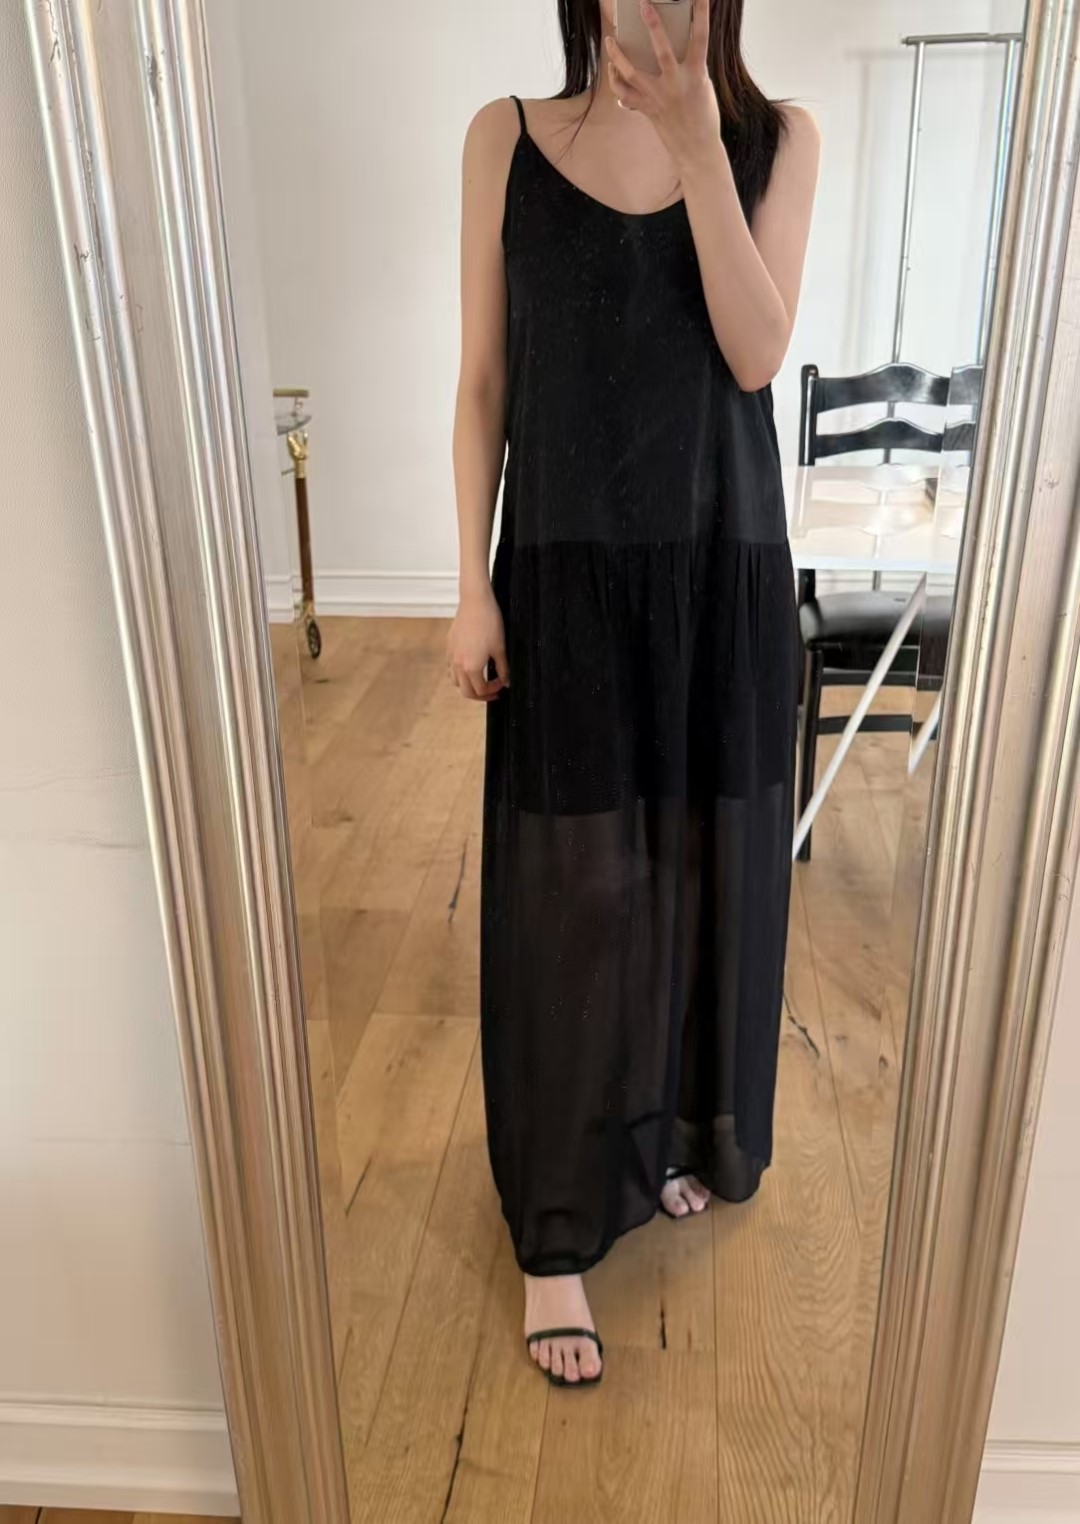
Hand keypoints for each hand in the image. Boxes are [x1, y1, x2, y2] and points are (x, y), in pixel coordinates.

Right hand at [447, 587, 508, 701]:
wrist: (475, 602)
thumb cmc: (489, 623)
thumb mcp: (500, 648)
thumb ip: (503, 669)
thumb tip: (506, 682)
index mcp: (472, 667)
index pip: (481, 690)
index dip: (493, 691)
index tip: (501, 686)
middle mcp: (458, 665)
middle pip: (466, 691)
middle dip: (479, 695)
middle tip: (491, 692)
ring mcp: (451, 656)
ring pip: (456, 681)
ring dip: (468, 685)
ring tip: (480, 680)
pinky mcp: (449, 647)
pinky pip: (451, 667)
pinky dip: (460, 672)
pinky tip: (471, 665)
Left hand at [605, 1, 721, 173]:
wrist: (698, 150)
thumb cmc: (704, 116)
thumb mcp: (702, 86)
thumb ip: (687, 66)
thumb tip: (663, 49)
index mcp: (696, 74)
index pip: (701, 37)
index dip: (702, 13)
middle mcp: (676, 84)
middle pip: (661, 49)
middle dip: (653, 25)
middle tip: (642, 5)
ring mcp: (659, 97)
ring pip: (631, 73)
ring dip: (617, 56)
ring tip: (610, 40)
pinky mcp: (648, 109)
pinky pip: (625, 94)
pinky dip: (617, 83)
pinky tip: (613, 71)